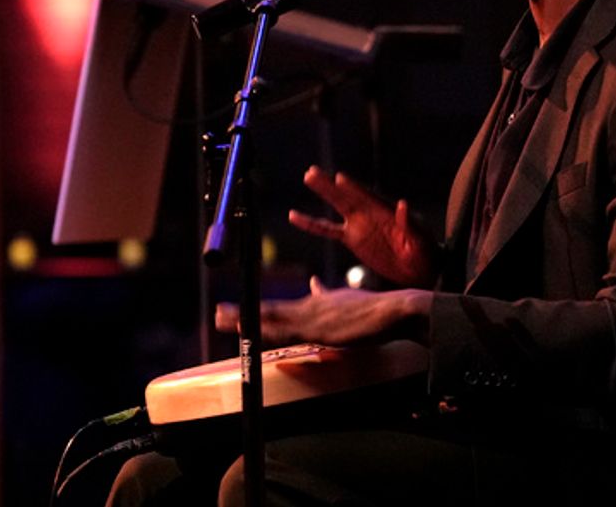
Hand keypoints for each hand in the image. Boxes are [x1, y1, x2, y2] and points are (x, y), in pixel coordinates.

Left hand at [215, 277, 431, 346]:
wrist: (396, 310)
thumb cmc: (379, 309)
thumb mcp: (352, 300)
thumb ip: (331, 295)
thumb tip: (318, 283)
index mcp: (320, 302)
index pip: (287, 307)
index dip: (264, 310)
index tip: (244, 309)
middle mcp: (312, 306)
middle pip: (271, 311)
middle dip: (245, 313)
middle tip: (219, 313)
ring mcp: (312, 316)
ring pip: (271, 318)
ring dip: (245, 319)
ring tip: (221, 318)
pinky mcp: (317, 329)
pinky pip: (283, 331)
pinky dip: (263, 330)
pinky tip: (249, 331)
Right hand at [288, 167, 438, 286]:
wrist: (420, 269)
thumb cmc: (425, 252)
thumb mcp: (420, 239)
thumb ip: (410, 223)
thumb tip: (403, 204)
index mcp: (387, 212)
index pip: (368, 197)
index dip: (354, 188)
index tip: (340, 178)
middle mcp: (371, 214)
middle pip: (348, 196)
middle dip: (331, 185)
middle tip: (312, 171)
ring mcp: (359, 225)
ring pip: (337, 206)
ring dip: (324, 193)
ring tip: (308, 177)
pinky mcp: (352, 239)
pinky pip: (327, 230)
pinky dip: (312, 224)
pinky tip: (295, 216)